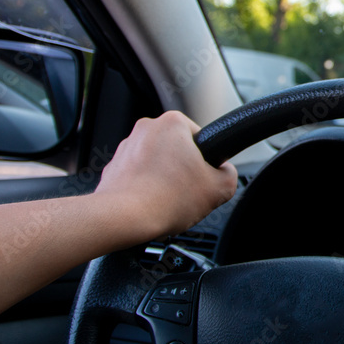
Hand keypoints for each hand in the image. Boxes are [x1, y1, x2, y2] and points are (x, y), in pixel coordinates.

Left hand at [94, 111, 237, 240]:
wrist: (123, 219)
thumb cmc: (166, 200)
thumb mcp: (220, 188)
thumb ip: (230, 174)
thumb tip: (224, 173)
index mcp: (173, 123)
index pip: (202, 137)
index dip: (208, 160)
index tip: (205, 176)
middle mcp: (147, 128)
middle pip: (178, 149)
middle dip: (184, 169)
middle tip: (189, 191)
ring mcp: (126, 147)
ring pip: (157, 162)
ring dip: (164, 178)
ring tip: (168, 200)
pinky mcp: (114, 167)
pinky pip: (138, 176)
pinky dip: (146, 188)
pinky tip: (151, 204)